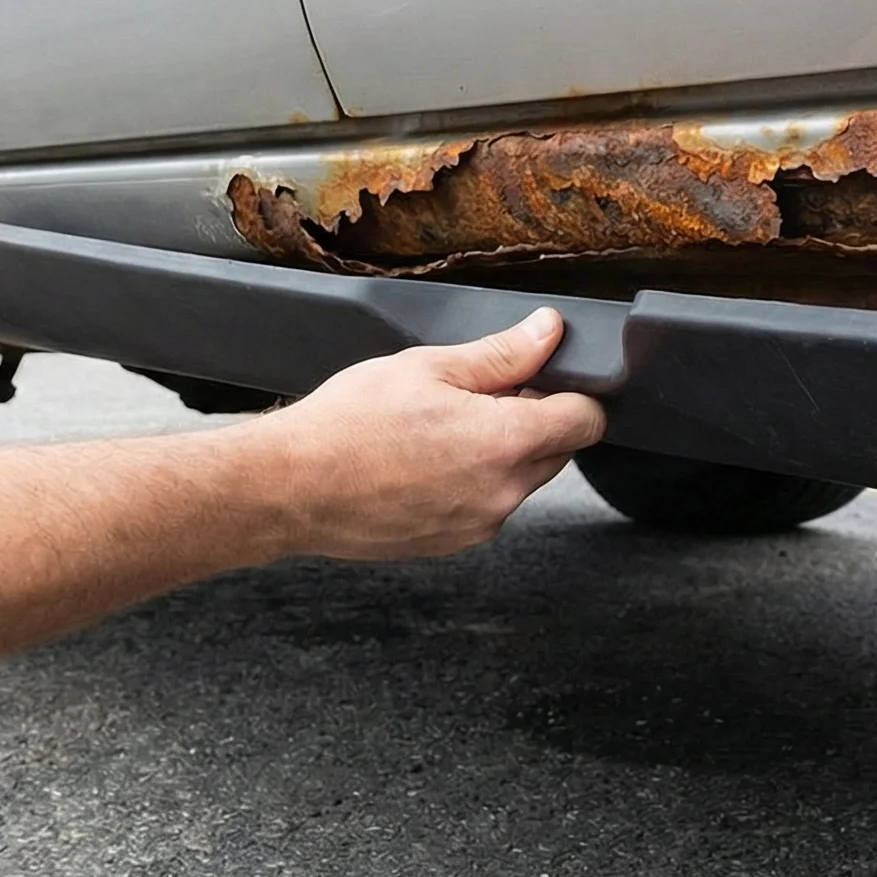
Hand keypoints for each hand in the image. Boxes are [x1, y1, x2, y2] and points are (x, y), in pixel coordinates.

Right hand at [252, 309, 607, 559]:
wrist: (291, 487)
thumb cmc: (349, 424)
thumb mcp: (429, 367)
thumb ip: (501, 354)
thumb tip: (548, 332)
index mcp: (506, 442)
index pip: (586, 421)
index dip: (571, 393)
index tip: (542, 379)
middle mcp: (503, 492)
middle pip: (558, 452)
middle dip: (534, 420)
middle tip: (477, 397)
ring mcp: (479, 524)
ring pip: (522, 480)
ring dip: (502, 453)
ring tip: (440, 430)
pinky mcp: (454, 543)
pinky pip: (487, 505)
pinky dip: (473, 483)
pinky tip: (425, 462)